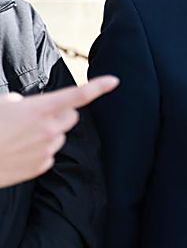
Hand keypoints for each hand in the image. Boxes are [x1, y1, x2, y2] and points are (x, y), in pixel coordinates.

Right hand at [0, 76, 118, 186]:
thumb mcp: (0, 105)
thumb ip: (20, 103)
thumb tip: (25, 106)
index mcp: (39, 110)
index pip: (76, 96)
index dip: (97, 87)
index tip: (114, 80)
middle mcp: (49, 129)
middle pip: (71, 117)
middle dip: (60, 114)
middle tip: (38, 116)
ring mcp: (47, 149)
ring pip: (59, 136)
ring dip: (47, 133)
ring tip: (19, 137)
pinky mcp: (41, 166)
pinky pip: (48, 154)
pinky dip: (38, 150)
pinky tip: (17, 151)